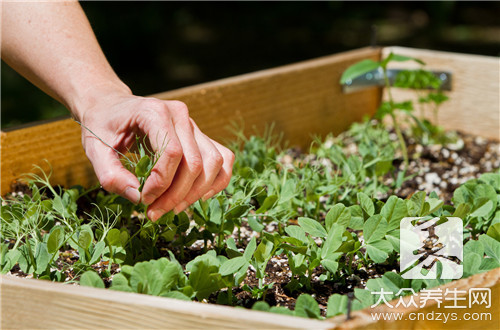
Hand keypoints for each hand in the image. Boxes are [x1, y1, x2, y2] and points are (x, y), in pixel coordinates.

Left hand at [79, 91, 234, 220]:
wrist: (111, 106)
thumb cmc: (102, 126)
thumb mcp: (94, 150)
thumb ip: (111, 175)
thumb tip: (138, 198)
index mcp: (154, 111)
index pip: (172, 152)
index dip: (162, 182)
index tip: (143, 199)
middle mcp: (180, 115)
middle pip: (195, 162)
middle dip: (177, 195)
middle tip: (154, 212)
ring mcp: (194, 125)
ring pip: (213, 163)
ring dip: (196, 193)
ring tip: (173, 208)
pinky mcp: (200, 136)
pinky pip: (223, 159)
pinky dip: (216, 181)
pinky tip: (199, 197)